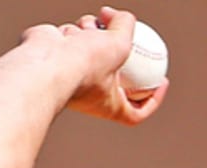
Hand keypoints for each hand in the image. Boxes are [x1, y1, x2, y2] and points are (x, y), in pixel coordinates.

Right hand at [20, 7, 168, 124]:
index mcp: (109, 106)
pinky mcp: (57, 58)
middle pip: (114, 73)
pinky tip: (70, 32)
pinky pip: (72, 38)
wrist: (45, 64)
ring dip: (94, 30)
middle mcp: (91, 94)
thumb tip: (116, 15)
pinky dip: (74, 31)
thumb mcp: (119, 44)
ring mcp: (72, 76)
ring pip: (91, 45)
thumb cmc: (85, 66)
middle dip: (118, 50)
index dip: (153, 100)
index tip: (162, 81)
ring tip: (89, 29)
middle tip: (119, 32)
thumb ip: (125, 26)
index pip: (135, 112)